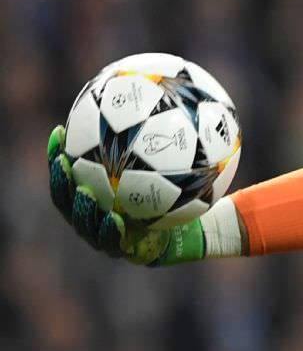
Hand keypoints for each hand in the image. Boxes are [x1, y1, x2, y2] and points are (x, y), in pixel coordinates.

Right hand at [48, 126, 203, 264]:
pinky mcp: (125, 251)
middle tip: (62, 161)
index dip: (60, 155)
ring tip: (83, 191)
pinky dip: (111, 231)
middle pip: (68, 198)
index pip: (72, 173)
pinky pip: (113, 242)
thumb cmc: (177, 193)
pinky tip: (115, 219)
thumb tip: (162, 98)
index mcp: (99, 193)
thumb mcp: (172, 164)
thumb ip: (162, 139)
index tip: (60, 131)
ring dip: (80, 207)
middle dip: (61, 180)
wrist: (194, 228)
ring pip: (84, 223)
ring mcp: (108, 234)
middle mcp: (97, 213)